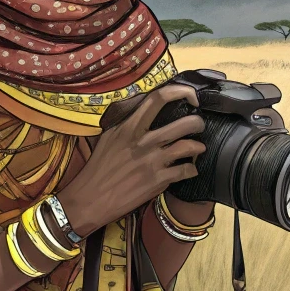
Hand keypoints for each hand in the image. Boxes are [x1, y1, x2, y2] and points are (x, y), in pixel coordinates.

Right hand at [58, 84, 205, 237]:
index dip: (180, 92)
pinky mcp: (158, 181)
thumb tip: (145, 110)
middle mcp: (143, 142)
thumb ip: (128, 123)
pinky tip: (189, 169)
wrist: (91, 199)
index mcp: (129, 128)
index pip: (158, 99)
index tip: (190, 96)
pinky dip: (192, 169)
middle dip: (198, 122)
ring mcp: (153, 162)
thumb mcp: (109, 137)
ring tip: (198, 147)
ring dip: (198, 146)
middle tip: (198, 125)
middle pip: (184, 123)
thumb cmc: (98, 168)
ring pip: (189, 146)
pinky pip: (186, 171)